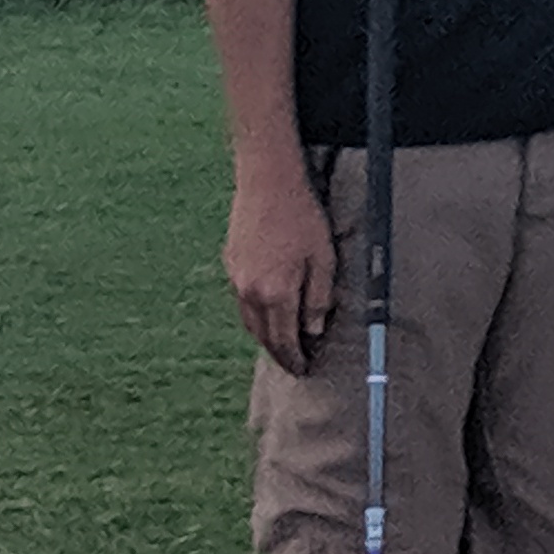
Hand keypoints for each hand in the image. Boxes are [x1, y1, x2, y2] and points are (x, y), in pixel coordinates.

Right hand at [225, 160, 338, 372]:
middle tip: (294, 364)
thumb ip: (319, 297)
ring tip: (282, 343)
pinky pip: (242, 301)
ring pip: (249, 321)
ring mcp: (235, 279)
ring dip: (265, 335)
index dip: (295, 358)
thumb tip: (314, 330)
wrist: (267, 183)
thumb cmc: (303, 217)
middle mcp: (250, 292)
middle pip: (263, 336)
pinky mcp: (229, 265)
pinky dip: (255, 314)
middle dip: (279, 353)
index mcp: (276, 293)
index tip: (304, 370)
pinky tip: (268, 311)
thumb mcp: (324, 257)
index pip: (284, 340)